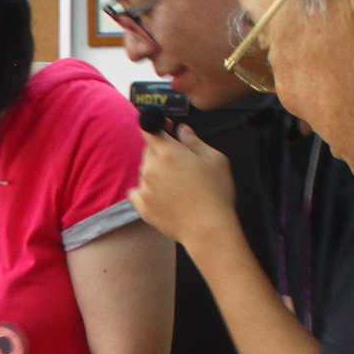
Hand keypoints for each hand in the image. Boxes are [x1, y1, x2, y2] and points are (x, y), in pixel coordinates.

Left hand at [130, 125, 238, 247]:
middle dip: (161, 152)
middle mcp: (151, 168)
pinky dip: (148, 191)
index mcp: (168, 152)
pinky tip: (164, 197)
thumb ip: (194, 141)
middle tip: (181, 163)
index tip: (165, 127)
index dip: (156, 125)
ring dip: (156, 172)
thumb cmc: (216, 193)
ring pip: (145, 171)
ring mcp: (144, 188)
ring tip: (178, 185)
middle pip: (149, 151)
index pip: (149, 128)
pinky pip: (138, 192)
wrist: (208, 229)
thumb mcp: (215, 159)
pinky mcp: (142, 207)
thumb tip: (182, 130)